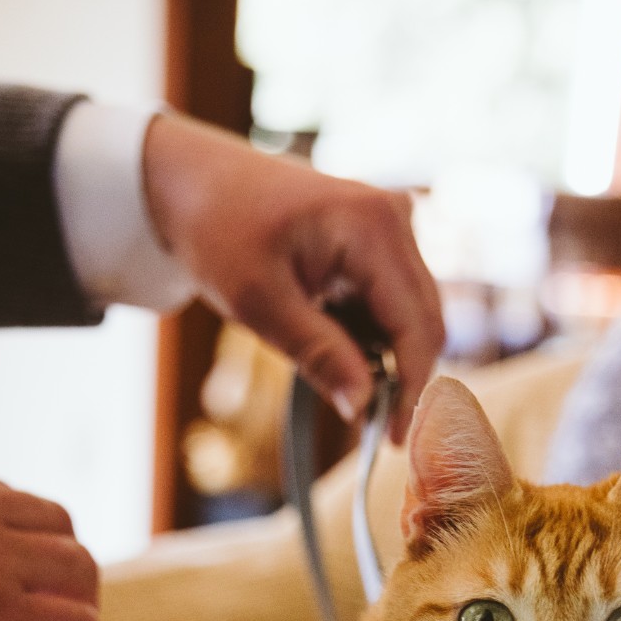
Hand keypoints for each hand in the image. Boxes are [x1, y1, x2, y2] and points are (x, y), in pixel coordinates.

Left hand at [143, 115, 445, 444]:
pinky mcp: (380, 236)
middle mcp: (395, 217)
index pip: (415, 326)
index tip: (391, 439)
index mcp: (372, 226)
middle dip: (404, 378)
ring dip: (389, 358)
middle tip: (374, 430)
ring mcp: (392, 223)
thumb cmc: (218, 230)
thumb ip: (319, 355)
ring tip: (346, 385)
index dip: (410, 389)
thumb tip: (362, 408)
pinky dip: (375, 335)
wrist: (194, 181)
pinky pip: (394, 300)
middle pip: (425, 321)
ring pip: (413, 314)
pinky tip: (341, 348)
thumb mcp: (260, 303)